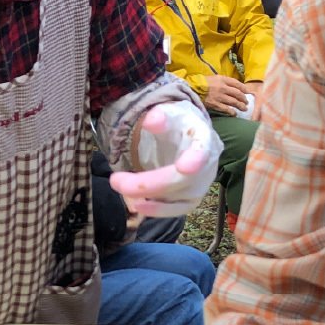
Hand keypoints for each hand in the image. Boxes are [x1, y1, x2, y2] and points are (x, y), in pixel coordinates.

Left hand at [110, 100, 221, 216]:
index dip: (195, 158)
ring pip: (177, 200)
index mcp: (204, 139)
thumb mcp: (168, 114)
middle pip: (182, 180)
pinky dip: (154, 210)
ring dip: (147, 199)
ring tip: (121, 189)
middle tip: (116, 181)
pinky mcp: (190, 201)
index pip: (203, 149)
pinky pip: (175, 210)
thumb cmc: (176, 125)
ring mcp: (200, 186)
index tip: (184, 167)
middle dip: (149, 184)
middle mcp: (207, 166)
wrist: (184, 138)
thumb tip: (152, 121)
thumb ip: (160, 115)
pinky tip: (136, 205)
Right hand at [204, 75, 250, 114]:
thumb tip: (233, 87)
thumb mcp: (214, 78)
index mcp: (222, 79)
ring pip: (234, 102)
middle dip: (244, 98)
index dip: (244, 88)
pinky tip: (234, 113)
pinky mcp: (215, 104)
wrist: (192, 89)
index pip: (237, 83)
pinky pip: (226, 109)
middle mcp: (223, 87)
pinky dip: (232, 112)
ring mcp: (219, 96)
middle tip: (246, 102)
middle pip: (237, 93)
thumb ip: (223, 81)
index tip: (248, 92)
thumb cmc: (202, 83)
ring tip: (244, 108)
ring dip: (240, 106)